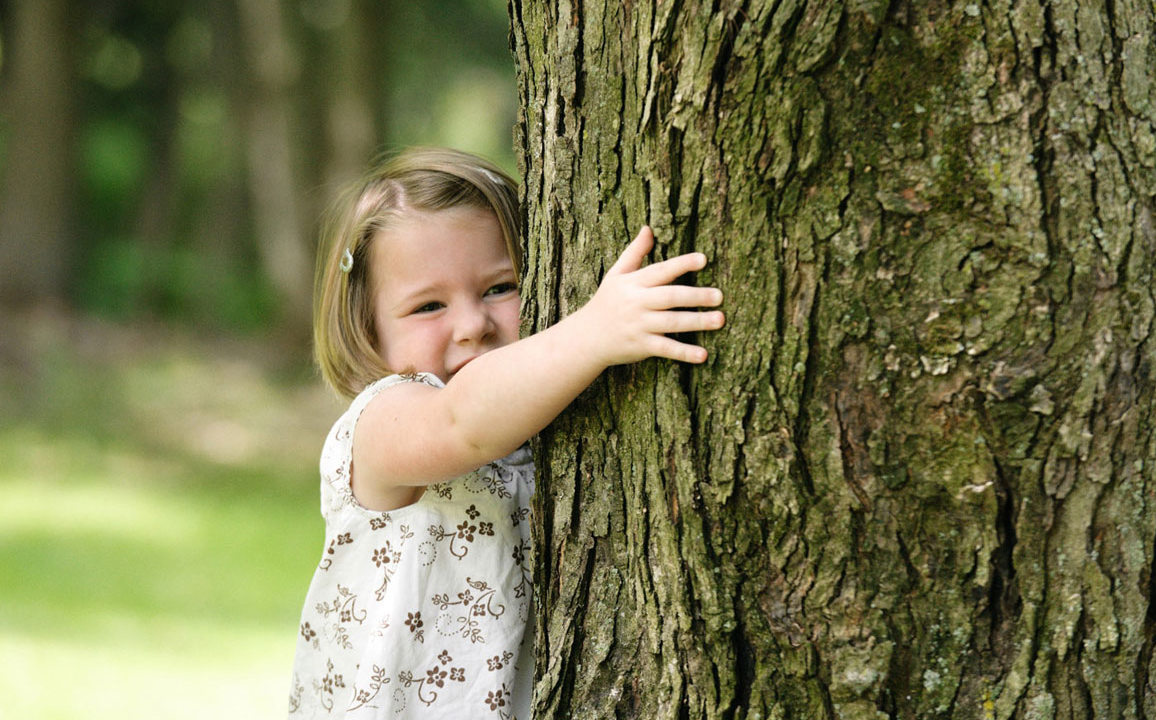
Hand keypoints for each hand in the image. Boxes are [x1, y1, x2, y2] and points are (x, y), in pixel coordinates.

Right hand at [577, 226, 724, 366]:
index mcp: (633, 283)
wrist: (587, 337)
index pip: (660, 271)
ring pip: (672, 323)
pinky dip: (684, 353)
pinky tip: (703, 355)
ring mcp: (639, 326)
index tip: (703, 259)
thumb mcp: (616, 274)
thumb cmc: (607, 302)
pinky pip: (666, 349)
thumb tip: (648, 229)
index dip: (681, 264)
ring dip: (697, 322)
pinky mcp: (641, 346)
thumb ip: (635, 252)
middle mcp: (636, 303)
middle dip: (696, 296)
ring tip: (720, 319)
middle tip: (719, 295)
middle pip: (670, 297)